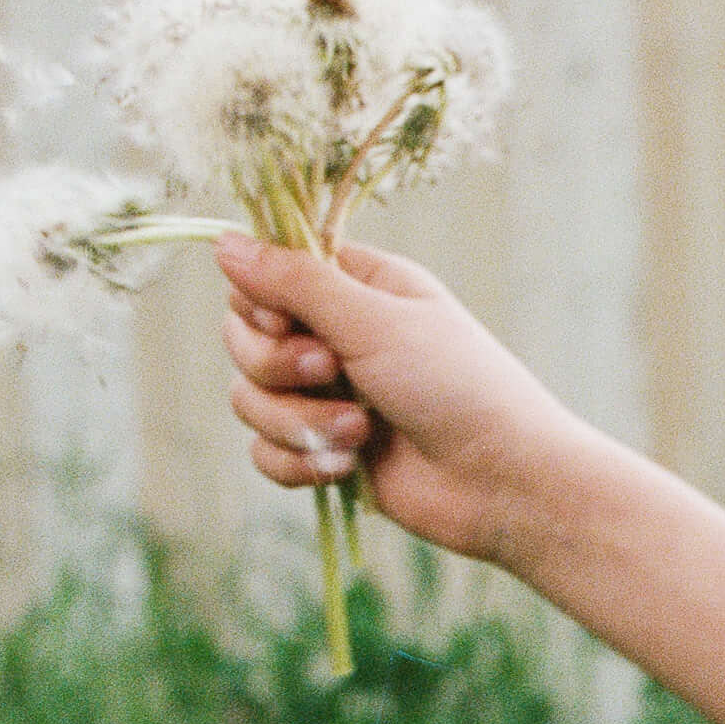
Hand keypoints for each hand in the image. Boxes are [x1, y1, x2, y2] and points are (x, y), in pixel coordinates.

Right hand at [218, 231, 593, 578]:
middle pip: (243, 338)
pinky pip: (266, 453)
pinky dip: (298, 463)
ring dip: (296, 421)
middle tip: (331, 372)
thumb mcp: (374, 321)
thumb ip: (295, 282)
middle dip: (276, 366)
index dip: (259, 301)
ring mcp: (329, 397)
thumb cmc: (456, 386)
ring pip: (249, 400)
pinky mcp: (326, 451)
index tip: (285, 319)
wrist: (502, 482)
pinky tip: (345, 467)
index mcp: (356, 287)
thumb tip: (222, 241)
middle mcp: (337, 336)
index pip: (263, 276)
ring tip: (359, 433)